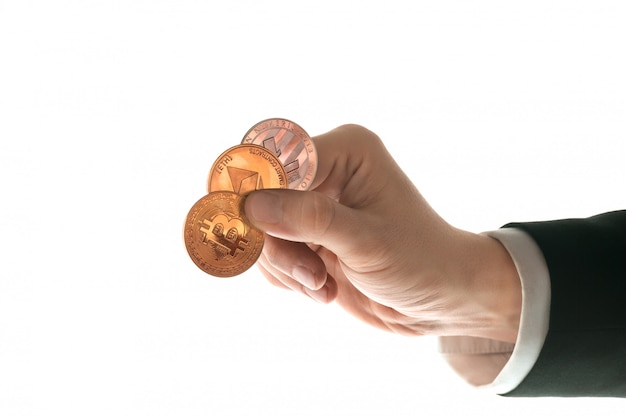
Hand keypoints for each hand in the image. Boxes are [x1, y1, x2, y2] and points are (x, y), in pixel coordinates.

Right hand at [244, 124, 520, 341]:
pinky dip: (290, 278)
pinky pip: (271, 256)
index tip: (250, 229)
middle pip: (263, 198)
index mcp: (346, 152)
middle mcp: (326, 172)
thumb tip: (251, 204)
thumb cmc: (421, 261)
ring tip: (324, 285)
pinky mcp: (308, 239)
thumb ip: (309, 219)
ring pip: (262, 232)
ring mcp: (314, 207)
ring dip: (287, 267)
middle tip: (310, 275)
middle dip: (278, 244)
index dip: (258, 190)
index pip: (280, 158)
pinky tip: (324, 287)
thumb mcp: (367, 242)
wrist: (442, 301)